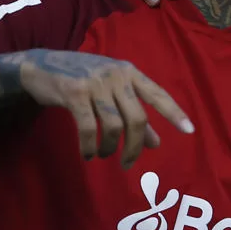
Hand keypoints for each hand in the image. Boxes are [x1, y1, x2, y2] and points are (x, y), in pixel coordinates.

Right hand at [11, 48, 192, 165]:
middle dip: (135, 145)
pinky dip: (89, 146)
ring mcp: (96, 84)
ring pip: (114, 125)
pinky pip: (88, 128)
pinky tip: (88, 154)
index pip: (158, 94)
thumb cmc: (82, 79)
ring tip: (103, 154)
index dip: (175, 113)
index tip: (190, 131)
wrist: (41, 66)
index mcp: (130, 73)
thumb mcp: (111, 91)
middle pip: (137, 117)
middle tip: (127, 163)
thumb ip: (134, 114)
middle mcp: (117, 76)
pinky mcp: (74, 94)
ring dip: (111, 147)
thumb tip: (155, 143)